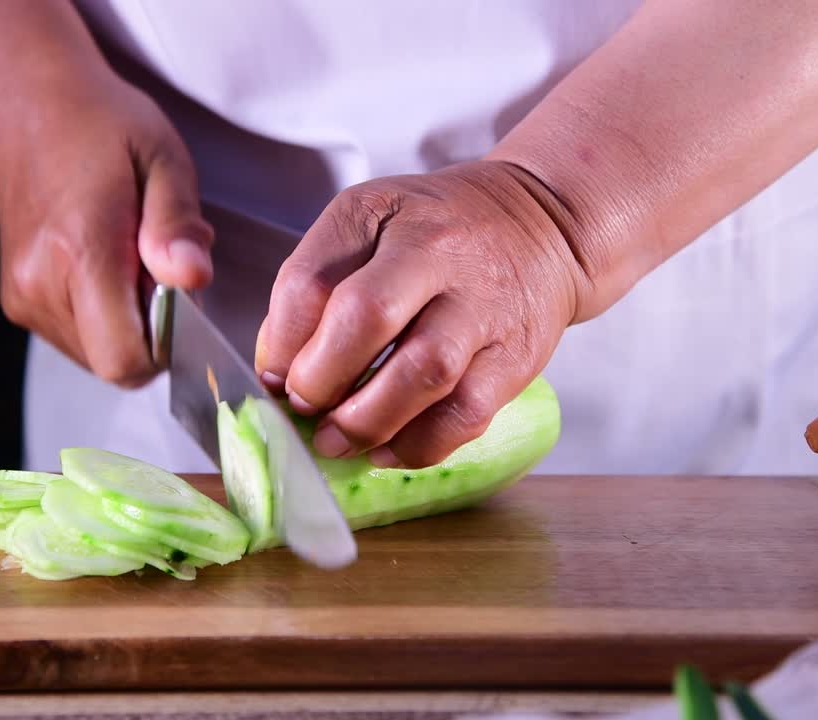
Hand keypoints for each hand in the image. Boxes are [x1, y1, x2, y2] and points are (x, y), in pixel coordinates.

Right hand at [0, 71, 212, 387]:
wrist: (28, 106)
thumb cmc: (103, 127)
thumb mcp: (162, 159)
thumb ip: (177, 225)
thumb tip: (193, 278)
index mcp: (80, 252)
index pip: (126, 359)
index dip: (167, 346)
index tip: (178, 299)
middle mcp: (41, 286)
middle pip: (114, 365)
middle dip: (150, 335)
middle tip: (155, 270)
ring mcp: (23, 298)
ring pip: (95, 357)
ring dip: (125, 325)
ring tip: (127, 259)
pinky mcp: (17, 301)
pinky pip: (77, 339)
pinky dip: (102, 317)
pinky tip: (103, 265)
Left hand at [255, 161, 586, 467]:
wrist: (541, 225)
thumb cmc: (437, 232)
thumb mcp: (368, 223)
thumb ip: (317, 283)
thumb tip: (279, 369)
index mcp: (380, 212)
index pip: (311, 280)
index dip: (281, 342)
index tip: (276, 375)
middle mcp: (437, 250)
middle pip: (367, 316)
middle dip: (321, 378)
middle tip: (306, 406)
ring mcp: (483, 305)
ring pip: (423, 372)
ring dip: (366, 420)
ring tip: (337, 439)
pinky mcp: (517, 356)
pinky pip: (466, 414)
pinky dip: (418, 445)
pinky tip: (387, 450)